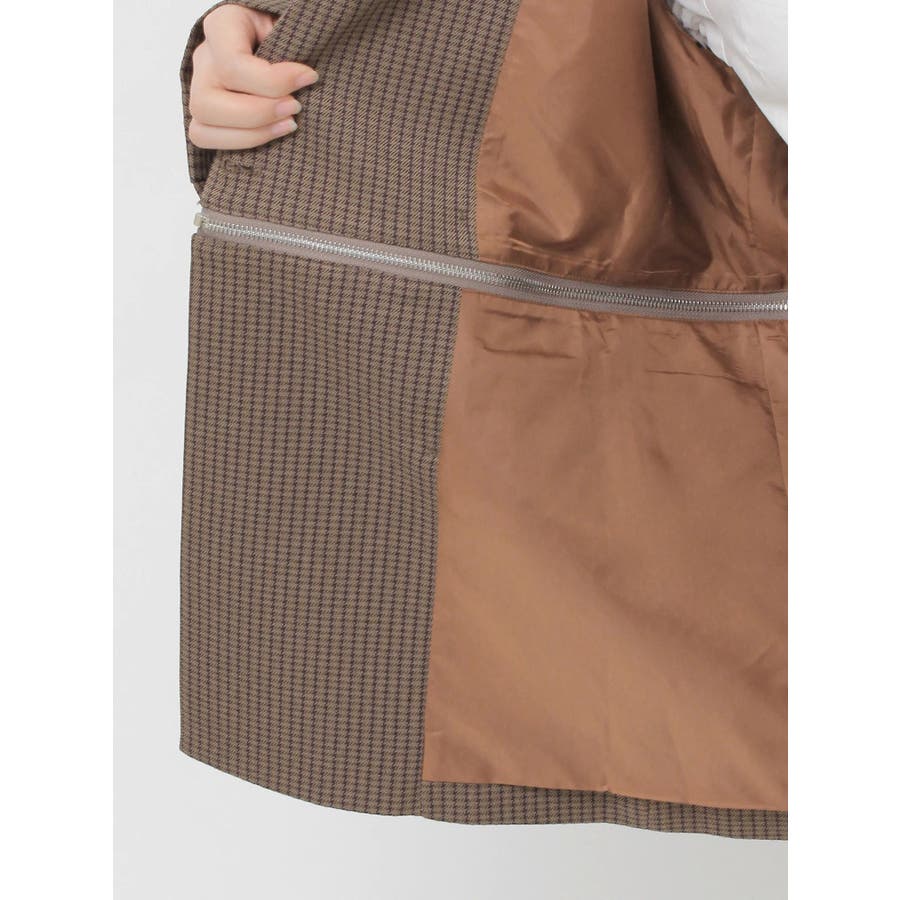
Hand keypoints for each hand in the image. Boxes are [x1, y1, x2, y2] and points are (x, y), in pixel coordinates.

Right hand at [187, 3, 317, 149]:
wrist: (280, 37)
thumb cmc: (287, 28)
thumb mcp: (289, 24)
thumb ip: (291, 46)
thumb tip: (307, 78)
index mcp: (222, 26)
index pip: (231, 64)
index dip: (273, 81)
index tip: (309, 77)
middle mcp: (204, 58)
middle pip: (207, 103)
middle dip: (258, 114)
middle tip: (295, 107)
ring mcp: (201, 88)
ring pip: (202, 128)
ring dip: (251, 134)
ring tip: (290, 124)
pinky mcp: (208, 114)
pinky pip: (207, 139)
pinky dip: (243, 143)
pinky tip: (274, 132)